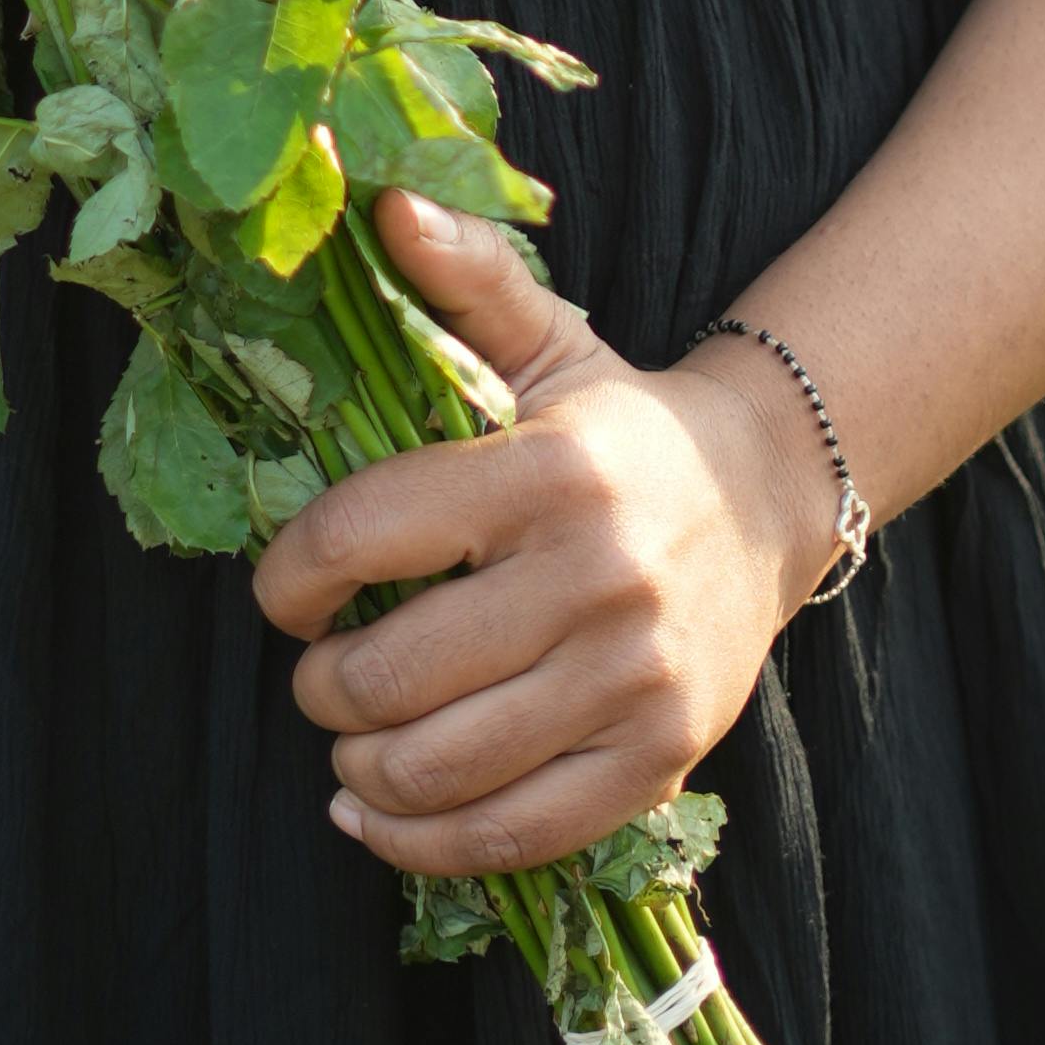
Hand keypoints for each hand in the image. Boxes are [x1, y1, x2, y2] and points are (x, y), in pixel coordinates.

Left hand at [253, 196, 844, 881]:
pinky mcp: (657, 759)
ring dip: (358, 770)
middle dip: (320, 685)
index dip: (289, 575)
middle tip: (318, 671)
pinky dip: (420, 843)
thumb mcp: (547, 340)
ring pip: (439, 768)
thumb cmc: (619, 424)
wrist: (765, 498)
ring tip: (349, 741)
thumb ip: (463, 279)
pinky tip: (379, 813)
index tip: (279, 590)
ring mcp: (630, 680)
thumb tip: (381, 201)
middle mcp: (594, 578)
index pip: (367, 533)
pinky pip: (511, 835)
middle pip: (392, 673)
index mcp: (548, 471)